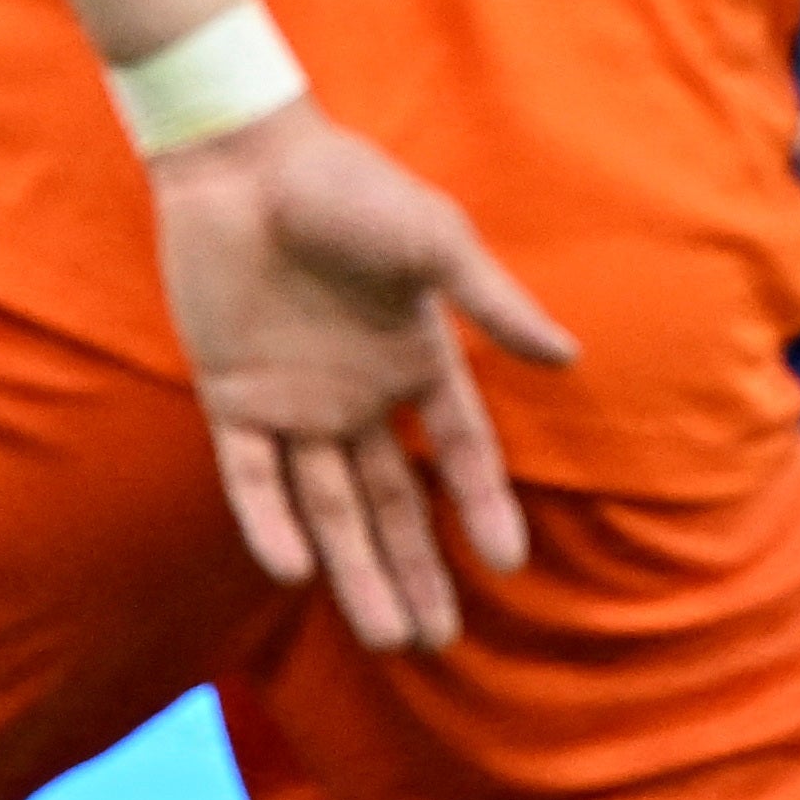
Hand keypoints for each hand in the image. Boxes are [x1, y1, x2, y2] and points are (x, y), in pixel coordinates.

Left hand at [148, 102, 579, 651]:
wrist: (245, 158)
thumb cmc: (348, 187)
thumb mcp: (436, 241)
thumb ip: (493, 304)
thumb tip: (569, 358)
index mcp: (414, 360)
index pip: (458, 453)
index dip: (482, 507)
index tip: (510, 566)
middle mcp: (356, 396)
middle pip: (390, 505)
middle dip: (415, 572)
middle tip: (436, 641)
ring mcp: (293, 403)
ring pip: (327, 510)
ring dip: (353, 572)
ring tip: (387, 638)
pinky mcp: (230, 397)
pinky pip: (249, 477)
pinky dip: (267, 522)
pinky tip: (293, 569)